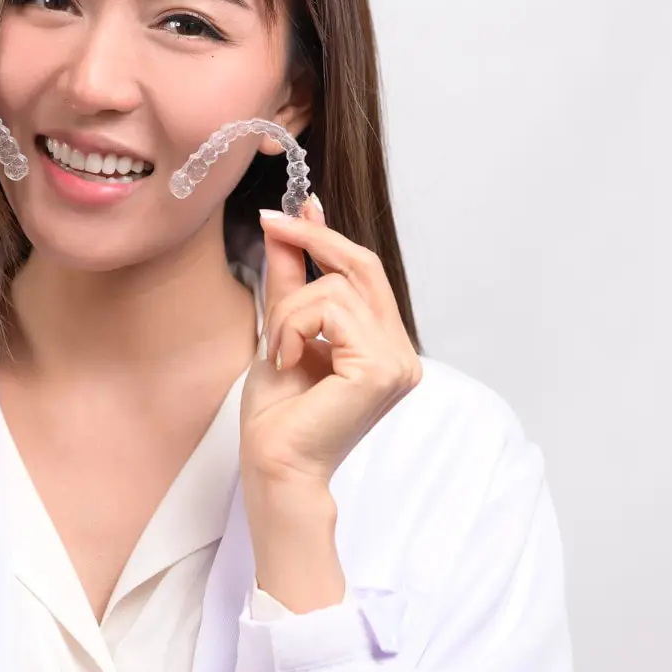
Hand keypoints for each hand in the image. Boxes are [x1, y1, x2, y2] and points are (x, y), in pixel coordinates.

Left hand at [240, 195, 422, 487]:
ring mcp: (397, 360)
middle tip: (270, 222)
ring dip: (289, 311)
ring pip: (337, 287)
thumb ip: (291, 280)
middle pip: (363, 265)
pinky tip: (286, 361)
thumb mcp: (281, 330)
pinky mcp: (381, 368)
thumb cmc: (278, 415)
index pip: (365, 273)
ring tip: (277, 351)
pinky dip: (294, 326)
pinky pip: (331, 310)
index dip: (328, 235)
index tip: (295, 207)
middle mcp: (401, 351)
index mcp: (384, 345)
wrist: (274, 464)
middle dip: (313, 238)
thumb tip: (287, 224)